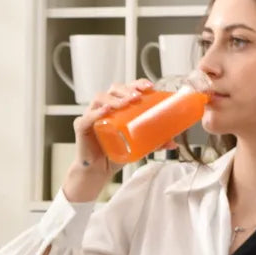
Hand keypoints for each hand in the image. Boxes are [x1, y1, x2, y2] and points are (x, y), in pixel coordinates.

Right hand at [63, 79, 153, 202]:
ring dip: (114, 99)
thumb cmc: (115, 153)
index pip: (127, 89)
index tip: (150, 87)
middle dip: (126, 89)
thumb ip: (155, 143)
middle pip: (113, 89)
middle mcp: (104, 107)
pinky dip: (96, 113)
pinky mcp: (82, 127)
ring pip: (100, 98)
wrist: (99, 171)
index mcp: (118, 107)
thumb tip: (173, 142)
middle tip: (137, 97)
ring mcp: (92, 115)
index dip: (137, 84)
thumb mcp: (139, 146)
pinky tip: (105, 111)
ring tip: (125, 104)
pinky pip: (87, 117)